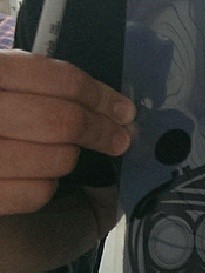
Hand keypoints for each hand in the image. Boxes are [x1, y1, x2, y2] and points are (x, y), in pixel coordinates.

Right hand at [0, 50, 134, 214]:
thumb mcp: (0, 83)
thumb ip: (37, 85)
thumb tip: (110, 106)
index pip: (59, 79)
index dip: (101, 95)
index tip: (124, 109)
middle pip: (64, 122)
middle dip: (101, 131)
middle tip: (120, 138)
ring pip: (56, 160)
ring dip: (70, 158)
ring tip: (67, 155)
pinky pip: (36, 193)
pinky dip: (46, 186)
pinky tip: (37, 176)